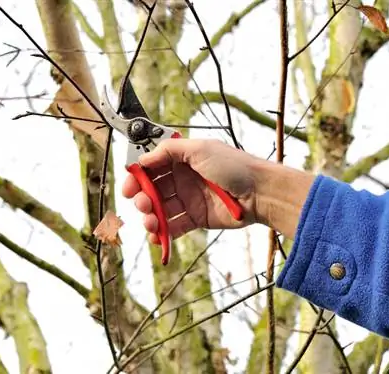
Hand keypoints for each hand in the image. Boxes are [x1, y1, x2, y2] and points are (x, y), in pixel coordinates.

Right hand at [122, 138, 260, 243]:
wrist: (259, 192)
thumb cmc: (234, 166)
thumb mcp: (200, 149)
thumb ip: (169, 150)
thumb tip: (144, 158)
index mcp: (183, 160)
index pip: (152, 167)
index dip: (138, 177)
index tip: (129, 186)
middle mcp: (184, 179)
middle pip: (153, 190)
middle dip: (142, 199)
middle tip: (142, 204)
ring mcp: (189, 200)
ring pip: (161, 210)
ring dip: (150, 217)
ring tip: (151, 223)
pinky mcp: (197, 218)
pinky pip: (174, 226)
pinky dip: (163, 233)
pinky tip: (156, 235)